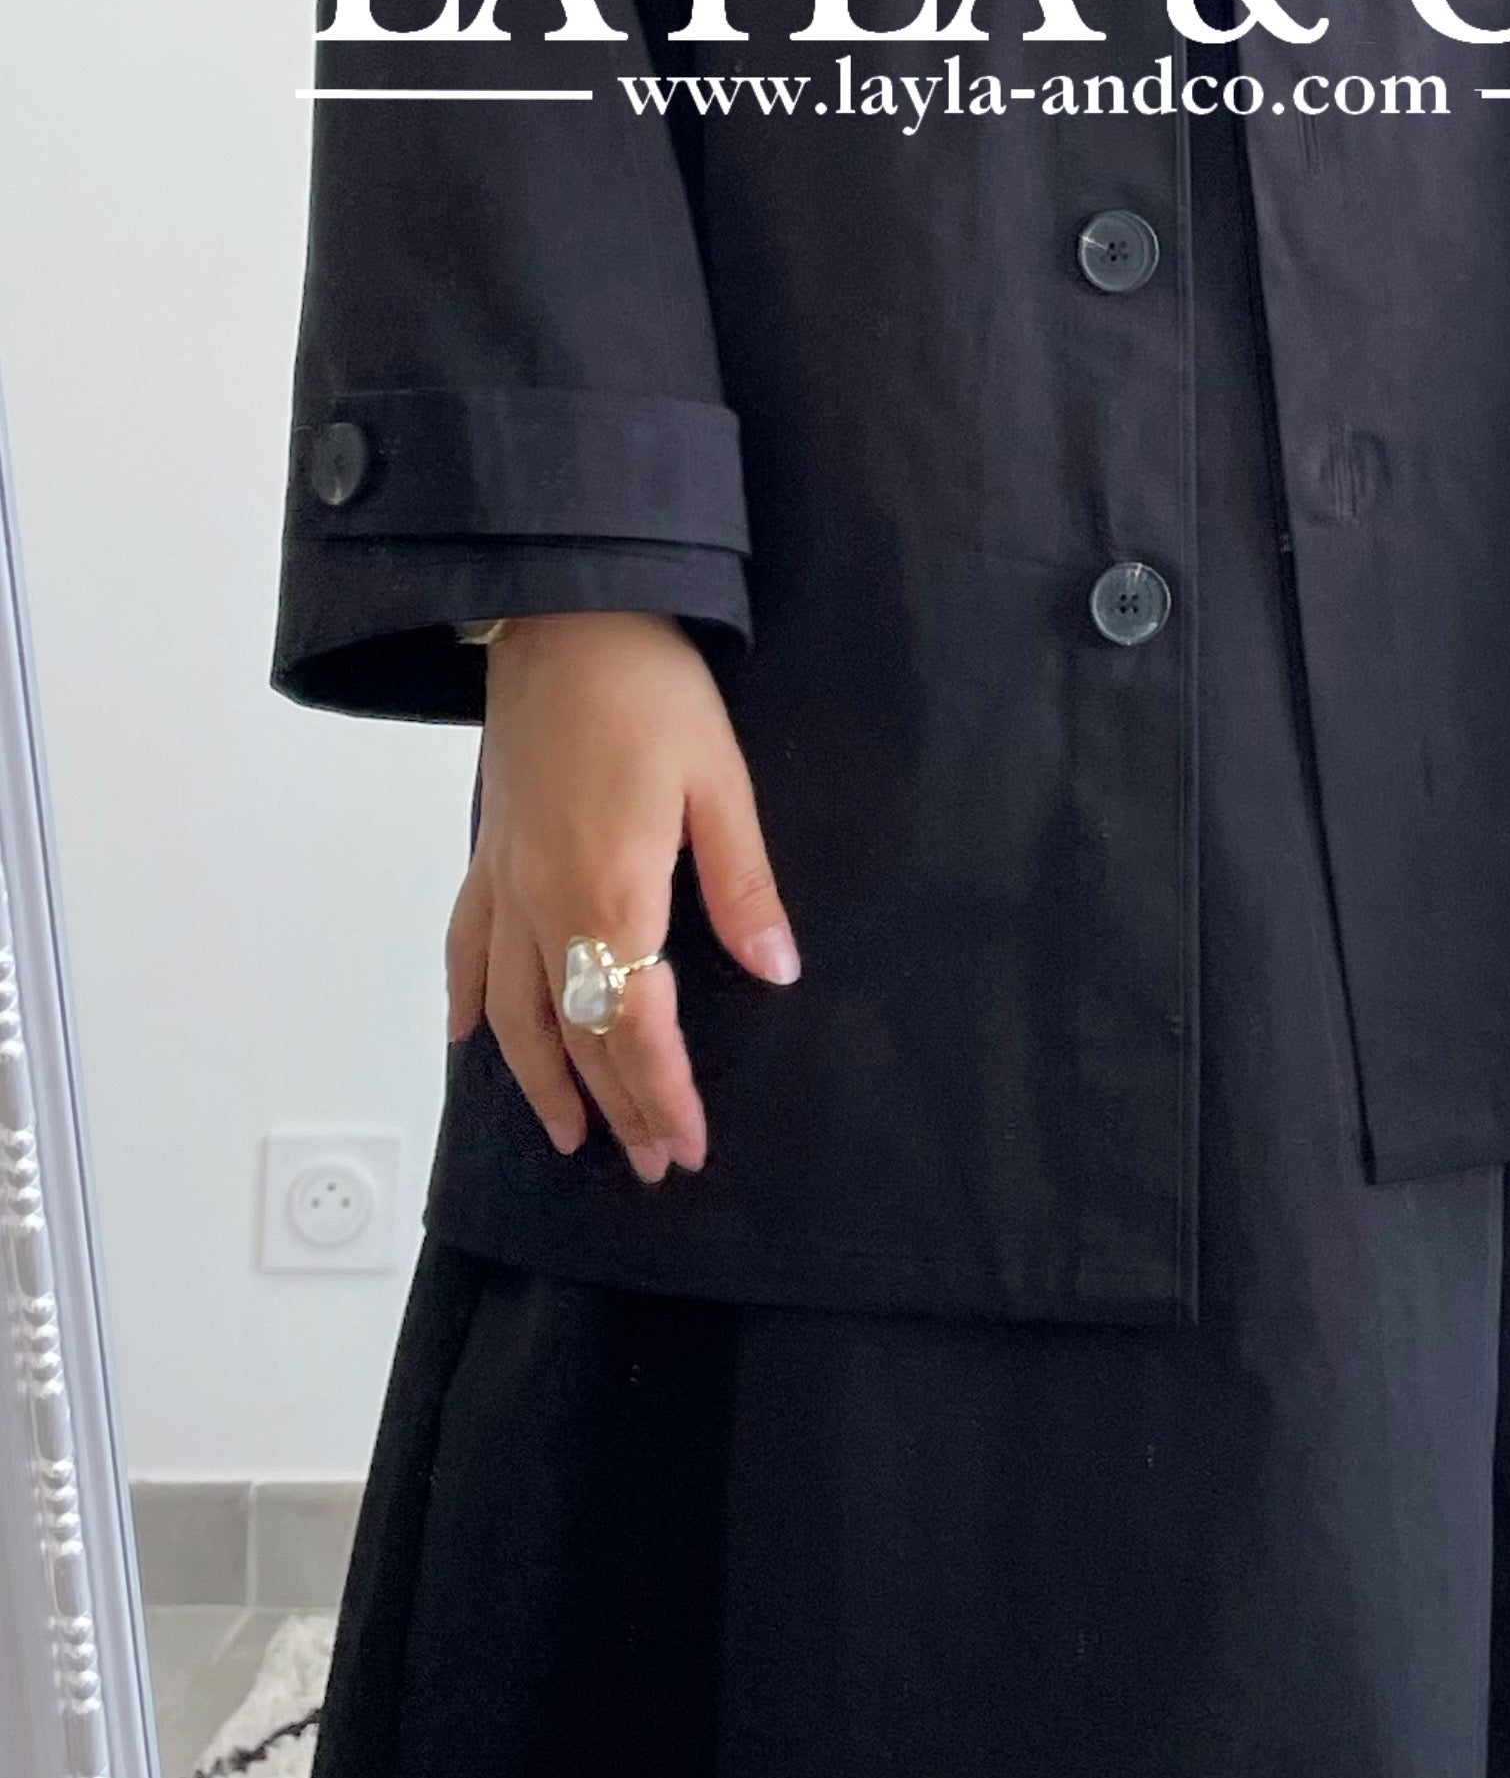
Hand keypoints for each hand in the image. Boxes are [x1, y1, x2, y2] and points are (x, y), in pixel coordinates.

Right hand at [444, 611, 799, 1181]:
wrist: (563, 614)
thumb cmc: (651, 689)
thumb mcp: (720, 781)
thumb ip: (743, 885)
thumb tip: (777, 972)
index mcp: (612, 892)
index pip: (636, 1027)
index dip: (663, 1094)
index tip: (687, 1146)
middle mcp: (546, 905)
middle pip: (578, 1035)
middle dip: (618, 1106)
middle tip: (651, 1163)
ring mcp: (506, 884)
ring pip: (515, 1012)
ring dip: (543, 1081)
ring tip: (573, 1135)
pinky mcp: (487, 856)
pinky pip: (465, 949)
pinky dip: (468, 1004)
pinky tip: (472, 1040)